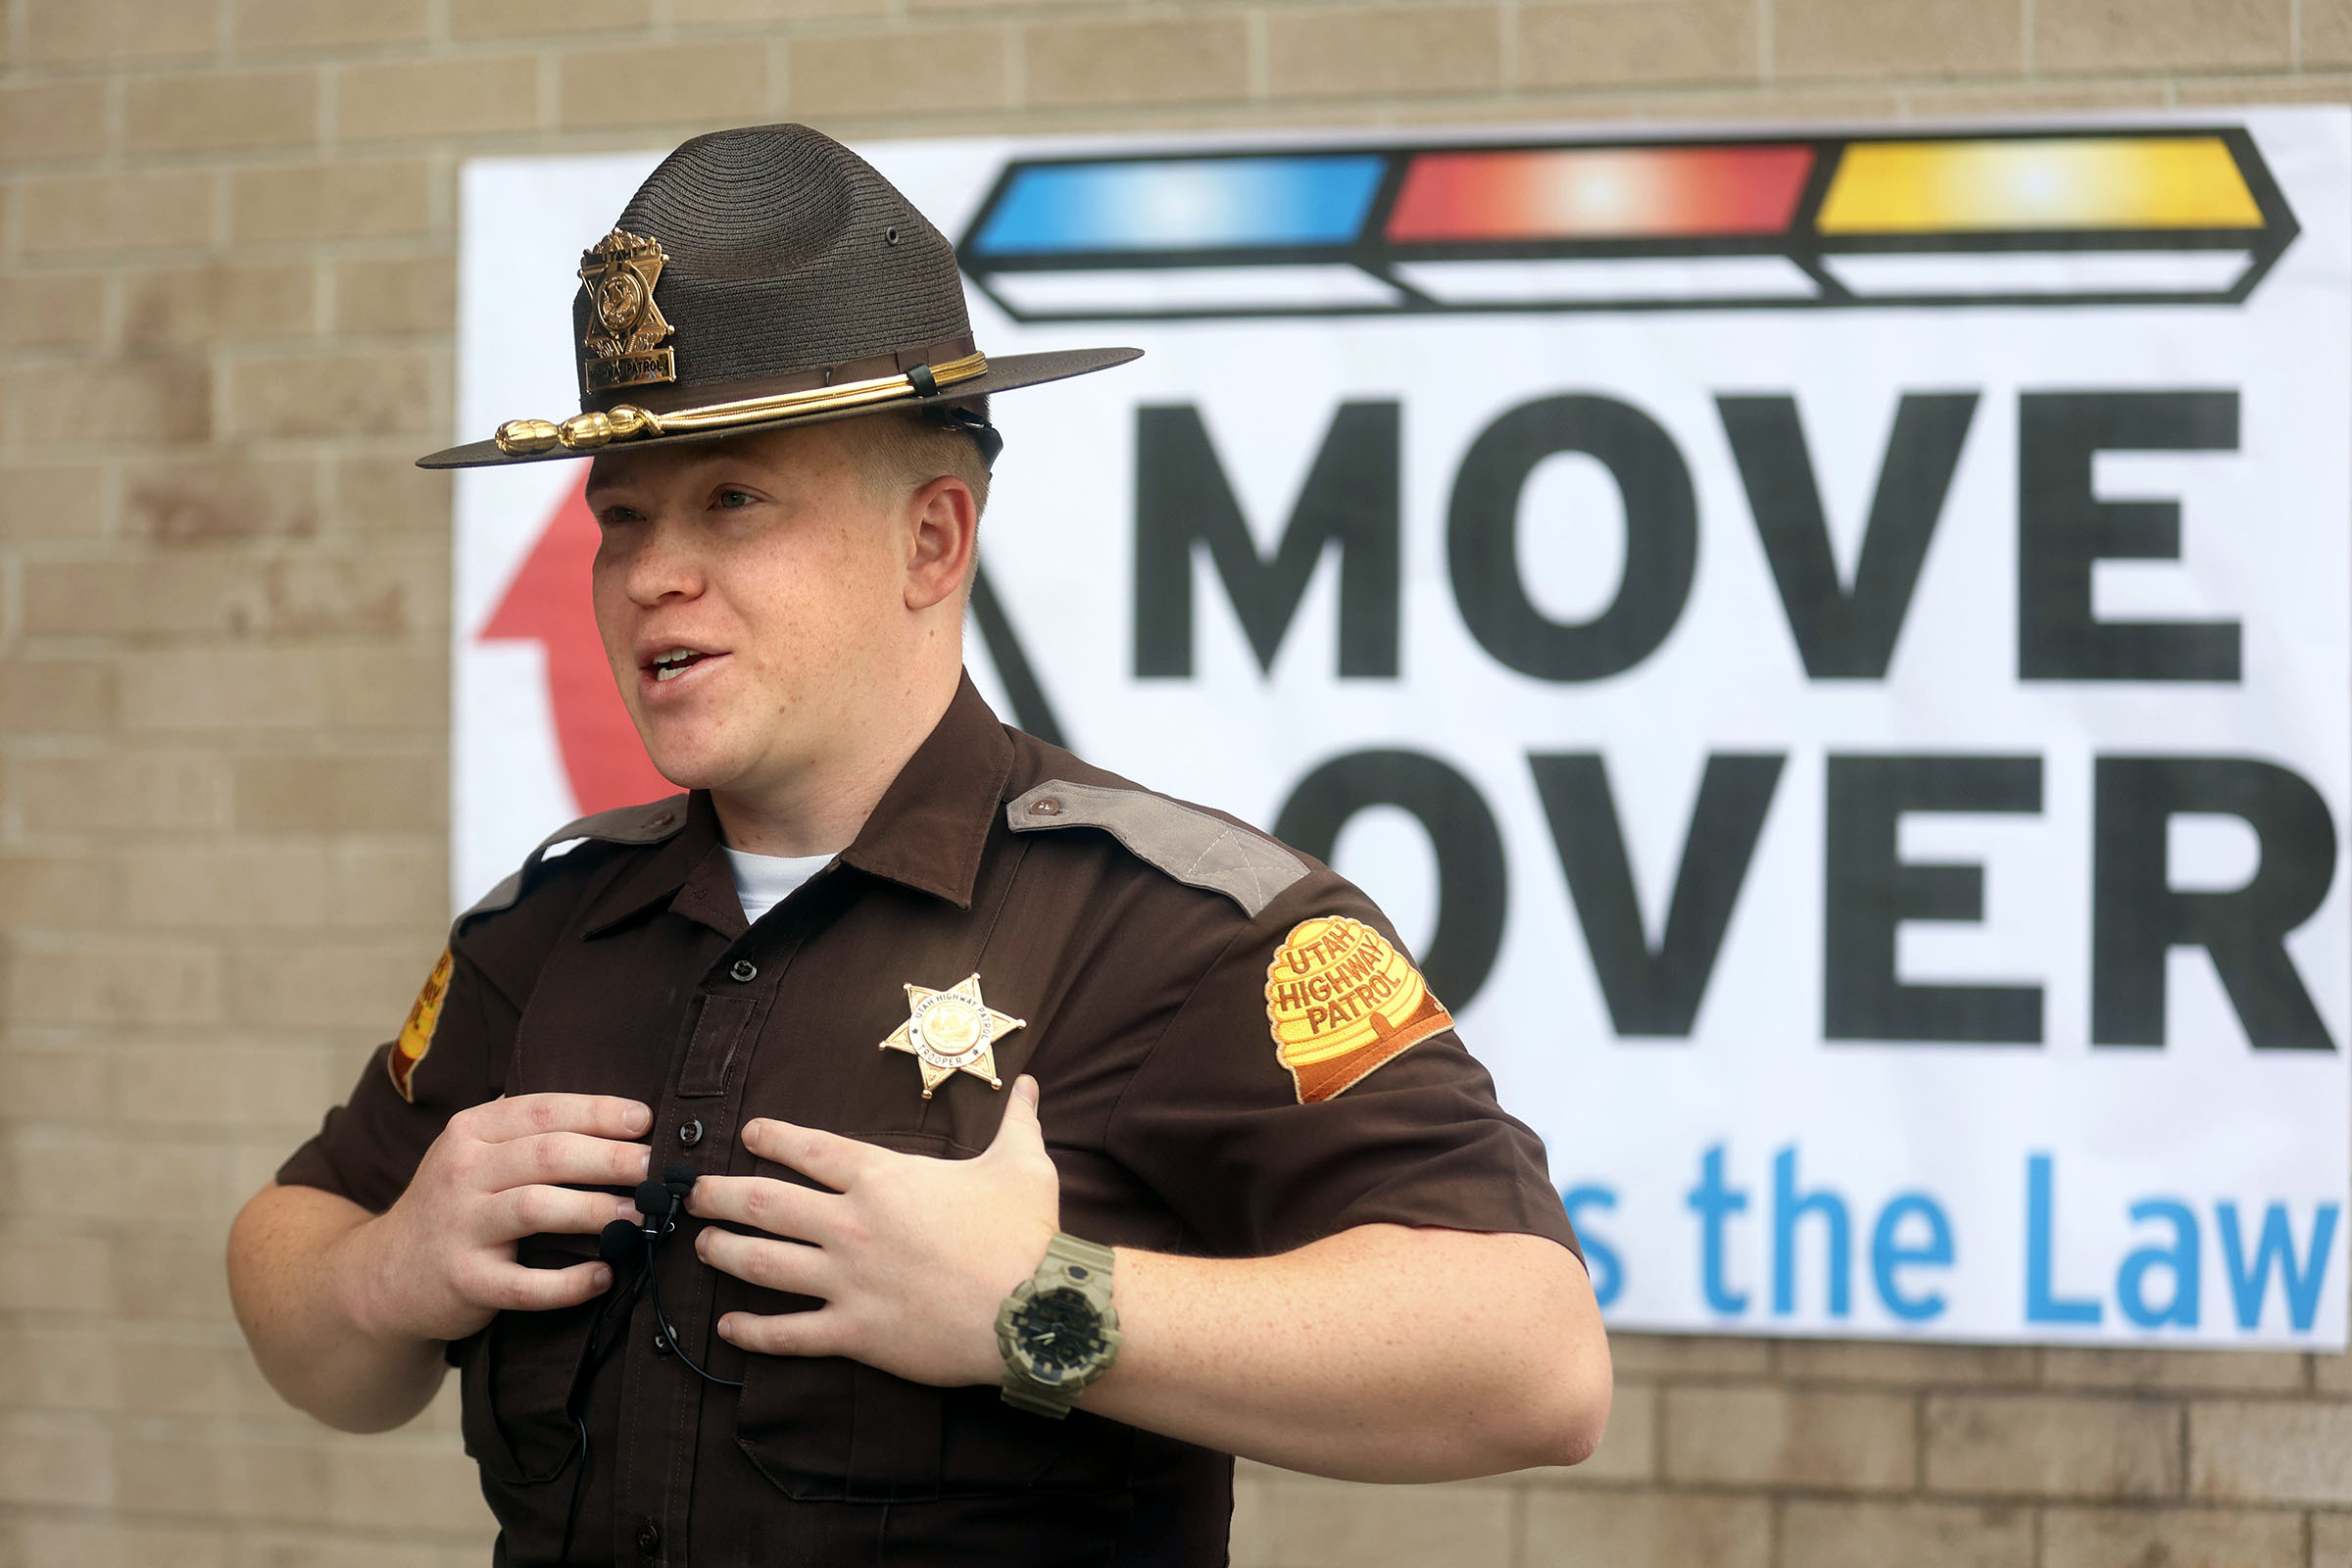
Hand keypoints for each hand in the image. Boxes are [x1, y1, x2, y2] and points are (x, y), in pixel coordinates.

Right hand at [344, 1094, 651, 1342]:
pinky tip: (603, 1275)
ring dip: (596, 1211)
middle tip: (656, 1170)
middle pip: (548, 1155)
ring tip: (641, 1216)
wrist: (384, 1274)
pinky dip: (568, 1283)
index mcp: (471, 1131)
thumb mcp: (474, 1152)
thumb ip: (529, 1132)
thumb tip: (621, 1118)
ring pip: (537, 1209)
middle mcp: (461, 1172)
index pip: (543, 1110)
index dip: (599, 1112)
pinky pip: (524, 1283)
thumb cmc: (455, 1205)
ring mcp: (460, 1227)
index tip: (646, 1120)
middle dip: (611, 1159)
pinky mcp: (463, 1281)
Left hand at [687, 1076, 1059, 1386]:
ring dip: (723, 1251)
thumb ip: (1019, 1120)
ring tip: (702, 1246)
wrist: (1035, 1308)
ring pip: (762, 1263)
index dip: (773, 1137)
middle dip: (719, 1195)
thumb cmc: (1027, 1231)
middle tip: (693, 1195)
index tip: (749, 1133)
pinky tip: (728, 1327)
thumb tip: (1034, 1083)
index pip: (810, 1148)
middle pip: (764, 1202)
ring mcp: (847, 1280)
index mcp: (883, 1177)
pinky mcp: (855, 1332)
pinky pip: (788, 1334)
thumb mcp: (1024, 1163)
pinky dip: (752, 1331)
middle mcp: (852, 1224)